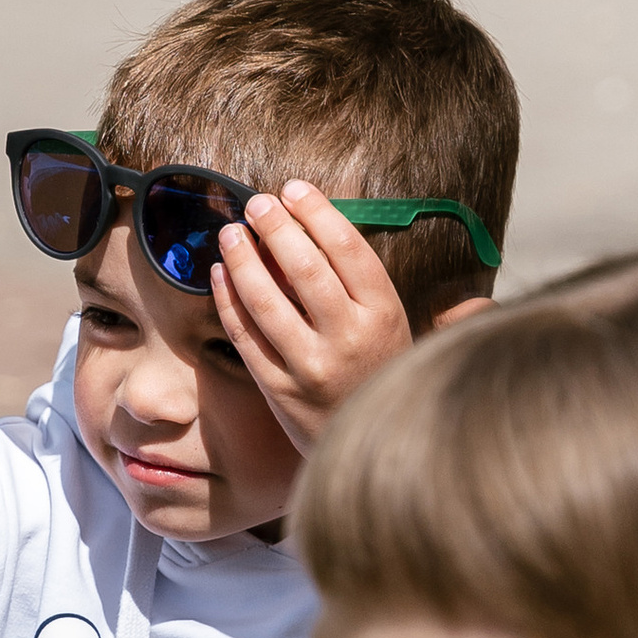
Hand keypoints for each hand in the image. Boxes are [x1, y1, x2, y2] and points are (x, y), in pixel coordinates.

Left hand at [213, 183, 415, 454]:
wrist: (372, 448)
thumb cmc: (382, 376)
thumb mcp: (405, 334)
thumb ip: (400, 298)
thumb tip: (418, 270)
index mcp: (384, 315)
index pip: (348, 249)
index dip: (317, 213)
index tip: (294, 189)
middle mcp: (348, 339)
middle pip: (305, 268)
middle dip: (275, 227)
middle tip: (255, 202)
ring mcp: (310, 366)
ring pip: (266, 300)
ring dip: (243, 259)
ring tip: (231, 232)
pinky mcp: (278, 388)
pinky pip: (245, 335)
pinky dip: (228, 301)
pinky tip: (219, 274)